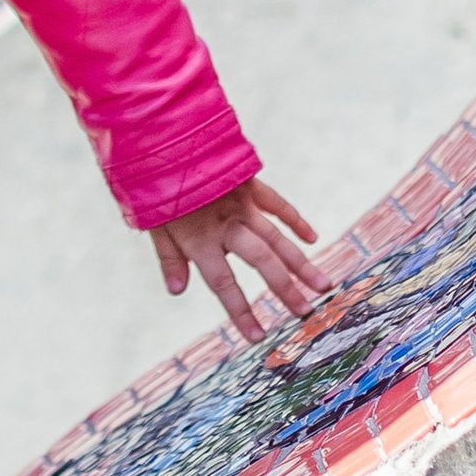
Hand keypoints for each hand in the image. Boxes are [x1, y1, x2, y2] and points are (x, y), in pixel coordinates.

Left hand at [147, 178, 325, 339]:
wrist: (165, 138)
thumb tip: (177, 292)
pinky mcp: (249, 184)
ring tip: (323, 285)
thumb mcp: (152, 224)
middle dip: (285, 289)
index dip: (241, 312)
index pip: (223, 284)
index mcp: (200, 239)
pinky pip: (276, 204)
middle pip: (261, 262)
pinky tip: (311, 237)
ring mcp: (241, 204)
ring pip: (277, 237)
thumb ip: (169, 258)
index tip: (258, 337)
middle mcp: (226, 224)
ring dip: (301, 262)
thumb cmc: (154, 185)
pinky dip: (294, 219)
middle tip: (306, 313)